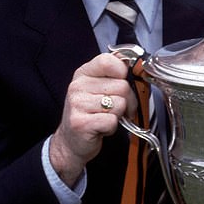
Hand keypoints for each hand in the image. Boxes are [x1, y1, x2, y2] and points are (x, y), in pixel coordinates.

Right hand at [50, 53, 136, 186]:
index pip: (108, 61)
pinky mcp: (81, 123)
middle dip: (127, 100)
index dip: (122, 72)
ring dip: (119, 115)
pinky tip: (102, 127)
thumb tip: (133, 65)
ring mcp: (78, 104)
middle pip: (122, 86)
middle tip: (117, 109)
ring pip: (120, 104)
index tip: (121, 81)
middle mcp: (78, 86)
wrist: (70, 142)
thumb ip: (112, 75)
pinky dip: (112, 127)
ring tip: (106, 117)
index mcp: (83, 73)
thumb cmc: (89, 114)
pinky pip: (112, 121)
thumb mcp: (97, 88)